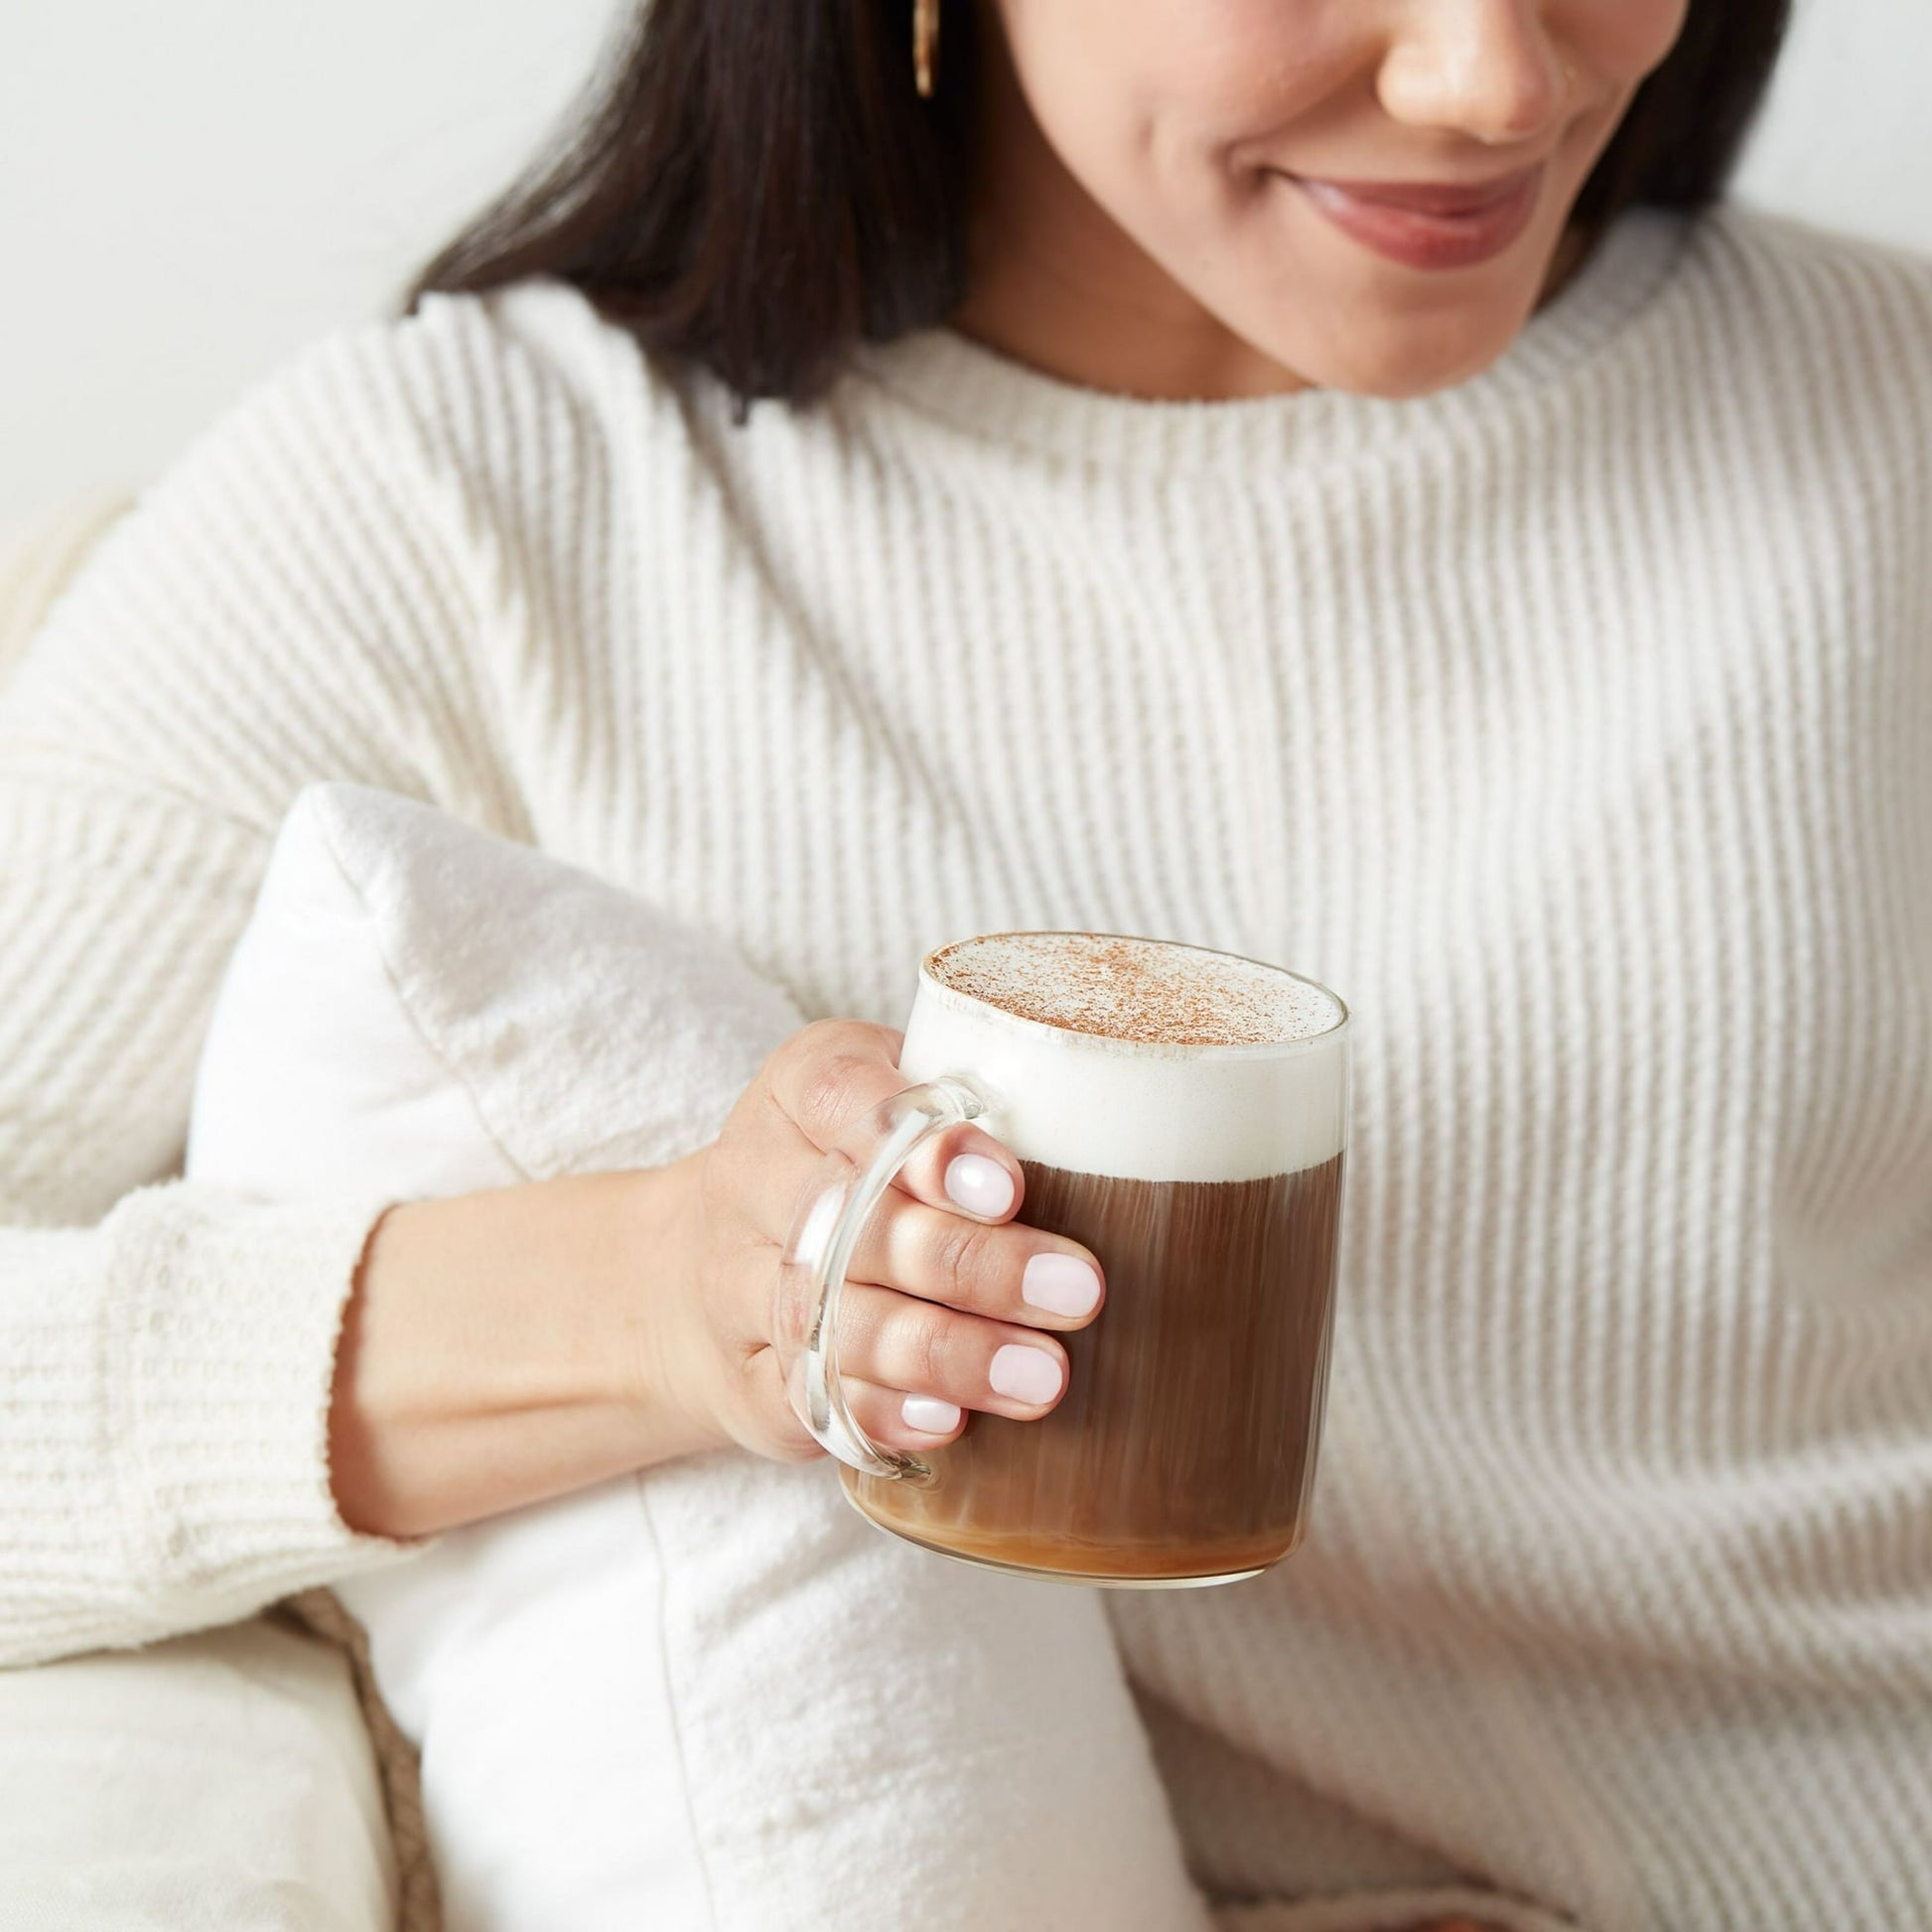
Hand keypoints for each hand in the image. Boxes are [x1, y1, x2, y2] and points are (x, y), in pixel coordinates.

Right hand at [664, 1017, 1107, 1462]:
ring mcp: (732, 1283)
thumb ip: (977, 1112)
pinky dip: (873, 1413)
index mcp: (797, 1091)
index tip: (1012, 1188)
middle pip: (851, 1221)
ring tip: (1042, 1375)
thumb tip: (1122, 1142)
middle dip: (972, 1263)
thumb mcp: (895, 1103)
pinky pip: (796, 1400)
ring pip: (825, 1317)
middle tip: (1078, 1293)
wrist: (700, 1258)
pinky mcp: (740, 1377)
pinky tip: (946, 1425)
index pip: (846, 1100)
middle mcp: (752, 1180)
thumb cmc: (853, 1166)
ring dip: (942, 1352)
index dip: (927, 1147)